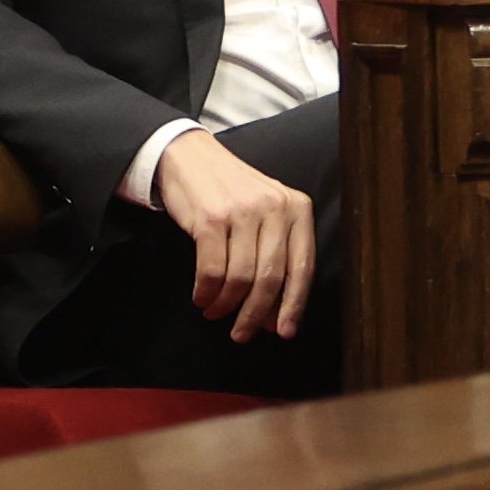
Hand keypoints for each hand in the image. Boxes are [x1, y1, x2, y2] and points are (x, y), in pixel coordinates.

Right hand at [151, 128, 315, 344]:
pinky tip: (201, 297)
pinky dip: (206, 290)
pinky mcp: (211, 217)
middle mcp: (274, 208)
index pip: (303, 267)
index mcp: (297, 208)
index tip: (283, 332)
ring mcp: (242, 211)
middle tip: (242, 333)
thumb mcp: (264, 213)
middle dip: (256, 314)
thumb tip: (274, 315)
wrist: (187, 155)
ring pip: (241, 277)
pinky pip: (212, 267)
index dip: (294, 305)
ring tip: (215, 313)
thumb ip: (274, 256)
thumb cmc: (228, 191)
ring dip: (226, 304)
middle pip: (271, 277)